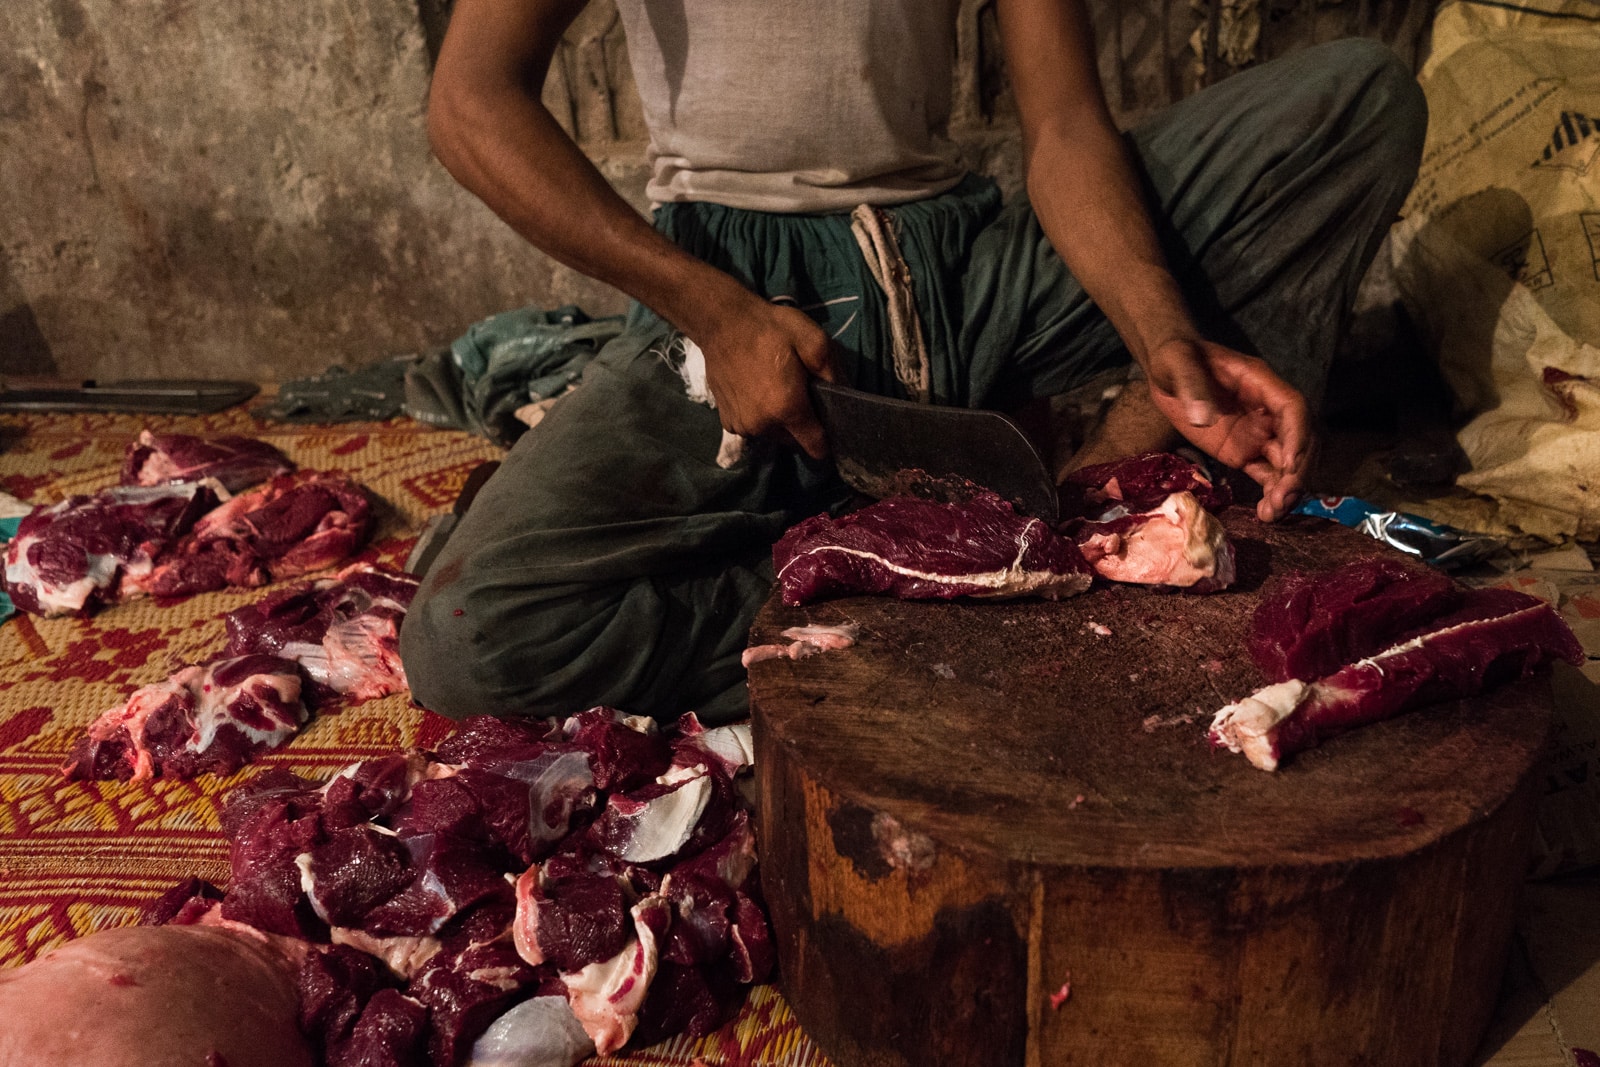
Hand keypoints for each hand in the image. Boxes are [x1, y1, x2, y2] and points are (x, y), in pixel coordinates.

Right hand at [692, 295, 838, 459]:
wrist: (722, 322)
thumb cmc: (770, 329)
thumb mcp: (814, 339)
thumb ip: (833, 372)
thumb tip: (844, 396)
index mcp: (787, 408)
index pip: (816, 446)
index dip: (826, 438)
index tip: (827, 423)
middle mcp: (763, 425)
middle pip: (794, 439)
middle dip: (800, 423)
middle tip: (797, 392)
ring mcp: (741, 426)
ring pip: (772, 434)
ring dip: (777, 419)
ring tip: (774, 389)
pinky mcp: (726, 421)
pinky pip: (753, 427)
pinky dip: (757, 416)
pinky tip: (755, 391)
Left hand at [1144, 339, 1309, 521]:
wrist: (1167, 371)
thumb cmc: (1176, 359)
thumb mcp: (1176, 362)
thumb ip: (1191, 386)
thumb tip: (1203, 418)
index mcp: (1260, 383)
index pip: (1293, 408)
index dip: (1298, 435)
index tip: (1289, 463)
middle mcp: (1268, 410)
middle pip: (1300, 440)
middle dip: (1296, 471)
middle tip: (1281, 499)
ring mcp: (1259, 433)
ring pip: (1287, 463)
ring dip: (1287, 489)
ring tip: (1272, 514)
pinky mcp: (1244, 451)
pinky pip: (1267, 475)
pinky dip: (1271, 494)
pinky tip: (1266, 515)